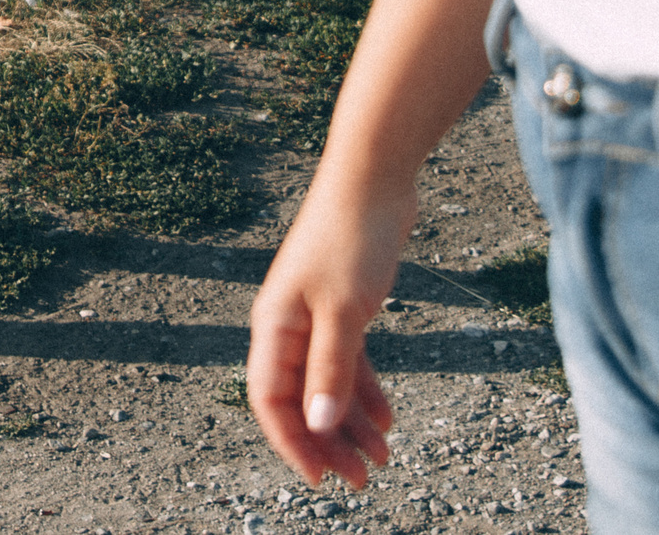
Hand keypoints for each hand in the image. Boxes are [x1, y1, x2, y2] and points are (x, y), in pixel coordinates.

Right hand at [247, 181, 407, 488]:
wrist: (374, 180)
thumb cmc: (351, 238)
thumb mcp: (345, 311)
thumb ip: (331, 369)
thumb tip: (316, 425)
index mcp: (274, 326)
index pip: (270, 400)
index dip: (291, 443)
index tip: (321, 479)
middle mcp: (288, 326)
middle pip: (300, 399)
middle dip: (327, 442)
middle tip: (362, 479)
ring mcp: (316, 317)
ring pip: (327, 385)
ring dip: (350, 423)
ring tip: (382, 458)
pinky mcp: (344, 308)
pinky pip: (349, 363)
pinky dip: (365, 392)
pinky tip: (388, 418)